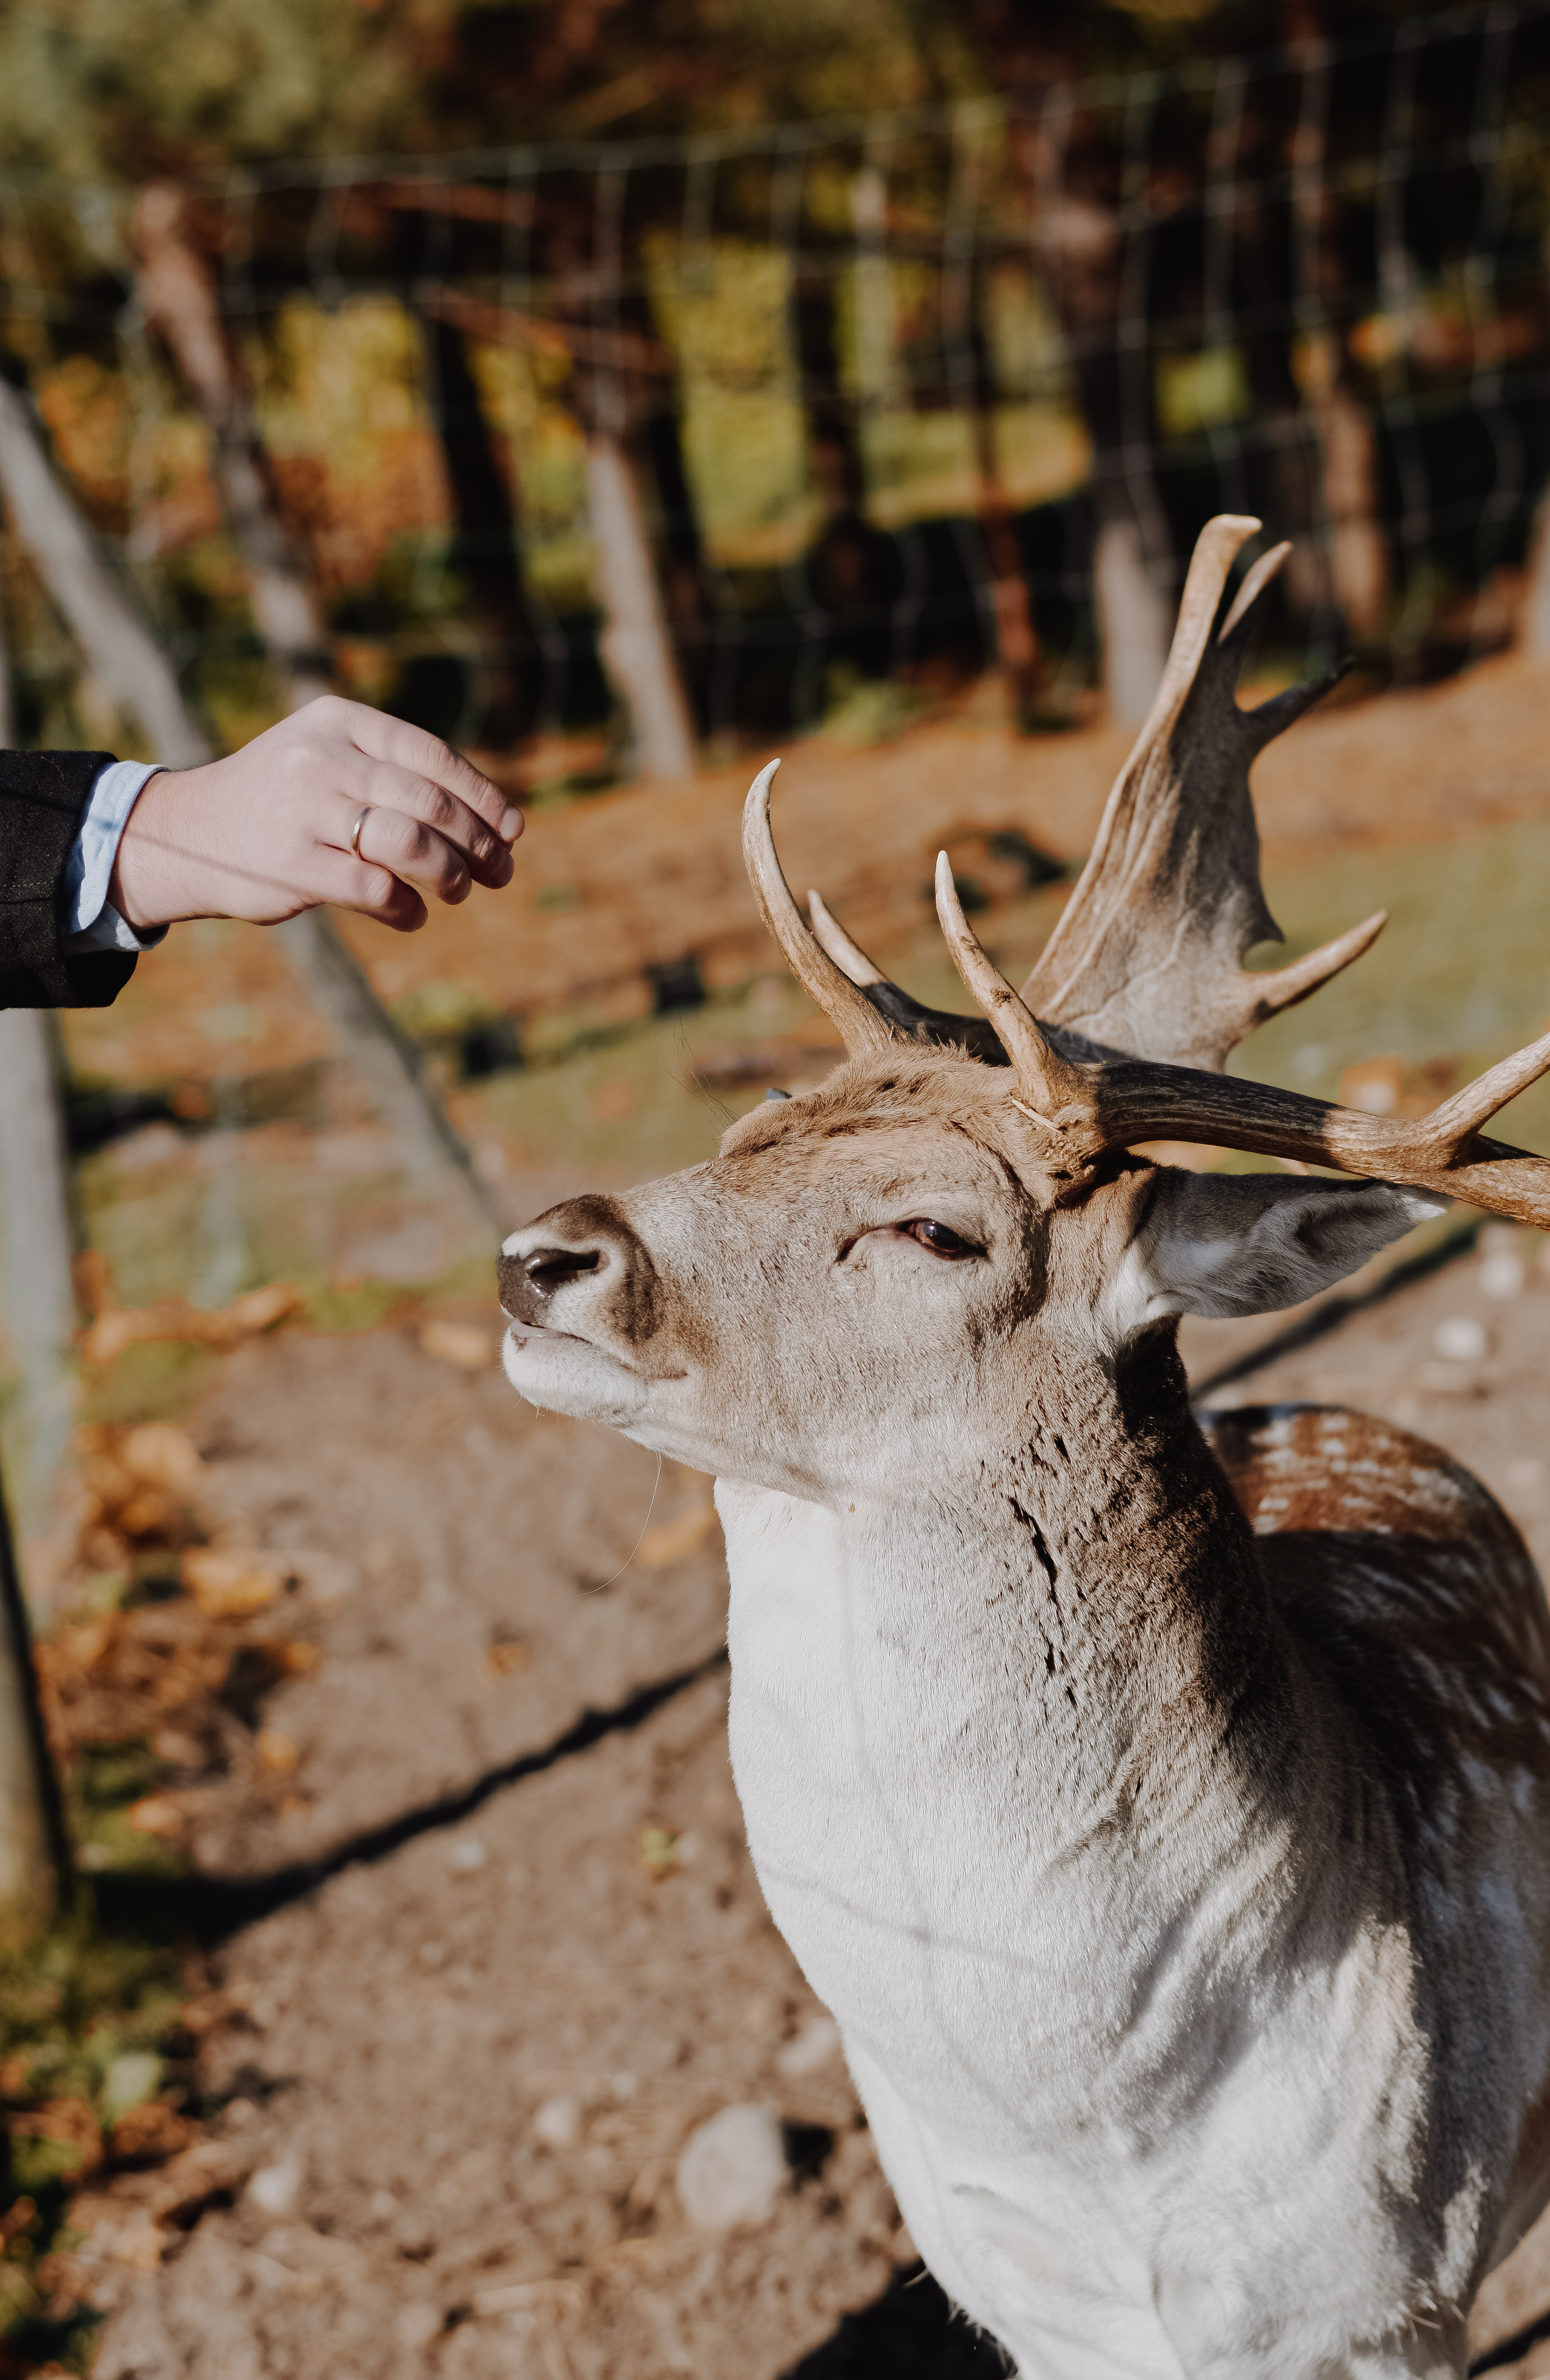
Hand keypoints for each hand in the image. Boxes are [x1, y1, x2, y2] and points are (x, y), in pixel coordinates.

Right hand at [108, 698, 522, 933]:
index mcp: (338, 721)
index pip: (432, 755)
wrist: (188, 833)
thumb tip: (499, 821)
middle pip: (431, 803)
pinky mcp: (292, 866)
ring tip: (458, 891)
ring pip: (411, 843)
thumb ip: (397, 775)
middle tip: (499, 871)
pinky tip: (413, 915)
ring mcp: (305, 811)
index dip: (483, 797)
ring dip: (450, 874)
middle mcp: (322, 758)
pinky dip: (407, 909)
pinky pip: (375, 890)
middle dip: (479, 843)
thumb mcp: (329, 758)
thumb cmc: (282, 799)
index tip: (513, 830)